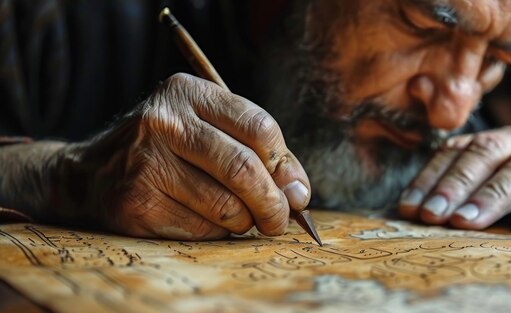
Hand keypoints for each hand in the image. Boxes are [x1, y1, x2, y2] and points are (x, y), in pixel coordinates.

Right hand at [60, 73, 310, 239]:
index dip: (285, 165)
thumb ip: (257, 152)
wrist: (93, 172)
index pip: (259, 126)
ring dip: (245, 221)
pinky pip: (202, 228)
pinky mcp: (138, 203)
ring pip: (226, 205)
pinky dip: (217, 232)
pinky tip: (205, 220)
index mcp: (189, 93)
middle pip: (244, 168)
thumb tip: (299, 192)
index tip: (295, 190)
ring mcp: (147, 162)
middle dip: (274, 203)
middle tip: (279, 220)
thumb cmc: (167, 149)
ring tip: (241, 218)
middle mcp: (165, 122)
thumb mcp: (208, 129)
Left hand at [398, 126, 510, 232]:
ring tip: (466, 220)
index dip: (431, 177)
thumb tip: (417, 213)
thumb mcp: (500, 184)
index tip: (409, 206)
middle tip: (431, 215)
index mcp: (497, 141)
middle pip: (486, 154)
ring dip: (491, 195)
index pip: (457, 152)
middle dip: (454, 185)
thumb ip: (467, 191)